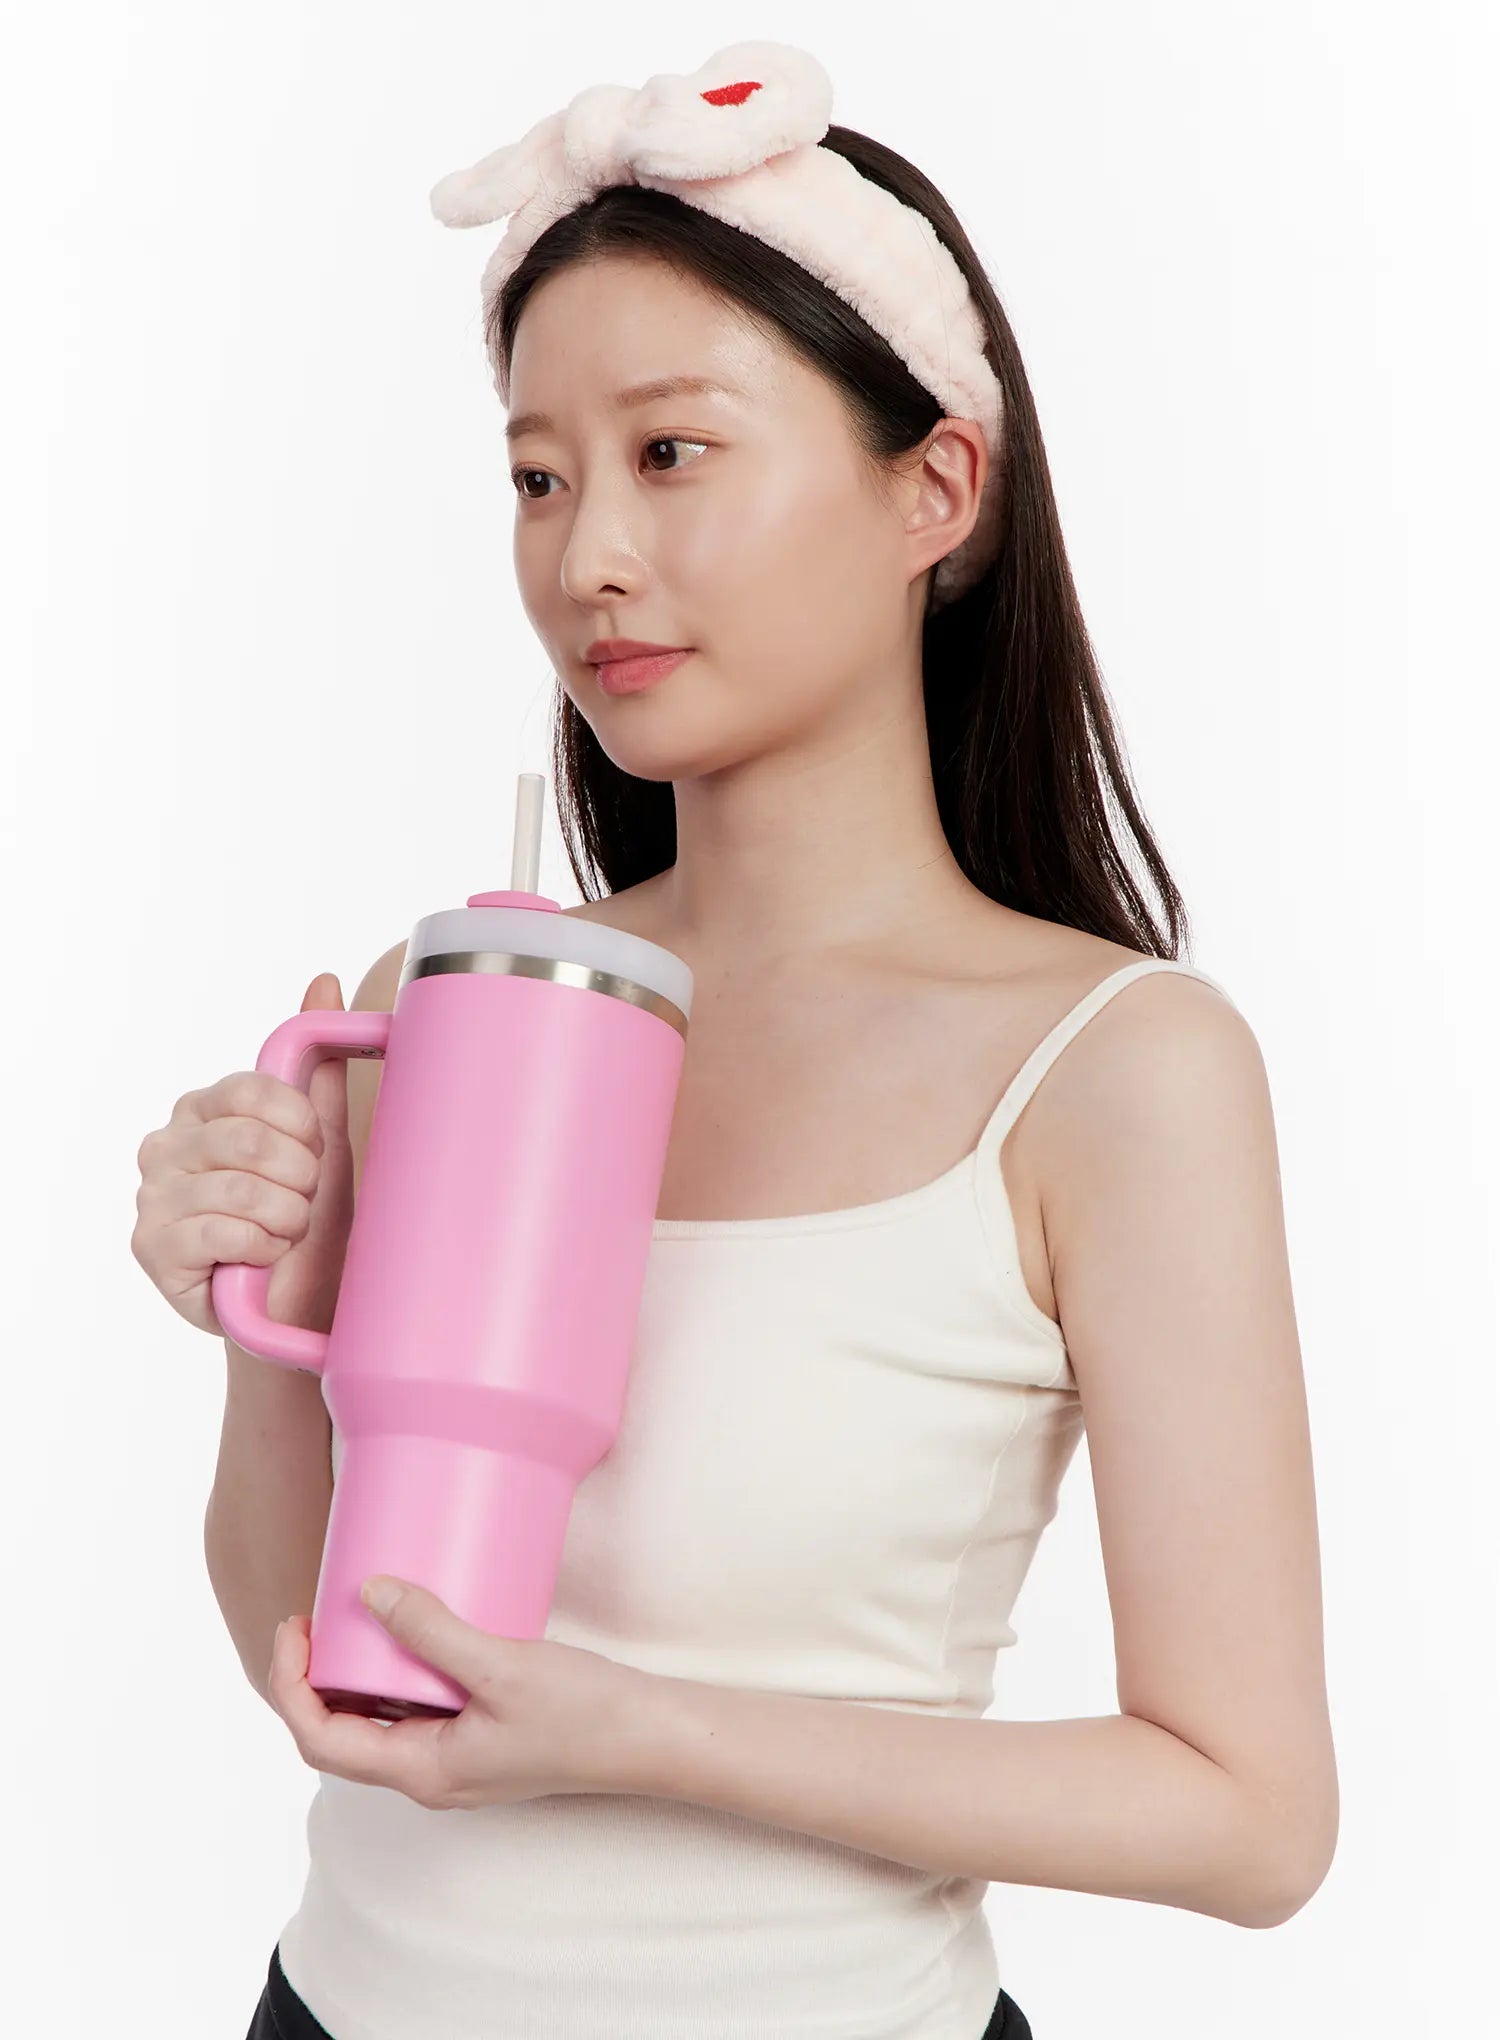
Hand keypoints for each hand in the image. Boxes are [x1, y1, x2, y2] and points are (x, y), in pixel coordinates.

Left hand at [268, 1576, 658, 1809]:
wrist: (649, 1735)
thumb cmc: (585, 1714)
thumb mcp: (502, 1665)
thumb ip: (433, 1631)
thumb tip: (370, 1593)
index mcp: (423, 1772)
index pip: (321, 1739)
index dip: (292, 1683)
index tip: (296, 1624)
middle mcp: (429, 1775)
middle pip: (339, 1735)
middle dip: (311, 1679)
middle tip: (314, 1615)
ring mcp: (454, 1759)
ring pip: (376, 1724)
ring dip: (352, 1676)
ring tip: (352, 1616)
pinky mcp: (477, 1738)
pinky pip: (415, 1710)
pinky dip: (396, 1673)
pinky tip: (412, 1631)